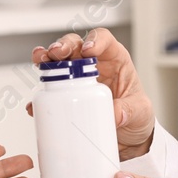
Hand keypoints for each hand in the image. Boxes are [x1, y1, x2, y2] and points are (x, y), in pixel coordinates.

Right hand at [31, 28, 154, 158]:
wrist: (128, 138)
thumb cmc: (137, 116)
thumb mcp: (141, 111)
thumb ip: (129, 110)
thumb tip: (114, 114)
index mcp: (114, 59)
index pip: (103, 39)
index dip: (94, 40)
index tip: (87, 50)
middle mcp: (92, 65)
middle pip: (74, 45)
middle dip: (63, 45)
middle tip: (57, 53)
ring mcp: (76, 79)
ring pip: (57, 61)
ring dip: (46, 59)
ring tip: (39, 62)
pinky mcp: (65, 97)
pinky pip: (50, 93)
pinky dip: (41, 96)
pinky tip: (36, 103)